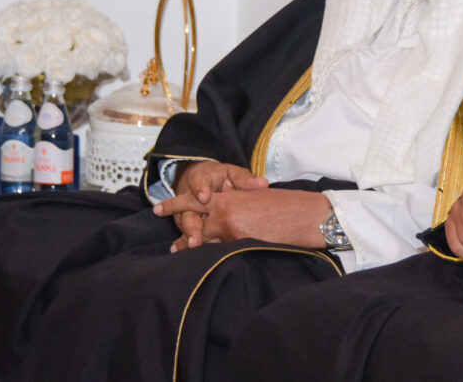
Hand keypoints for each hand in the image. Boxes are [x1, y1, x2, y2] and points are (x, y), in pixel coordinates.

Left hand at [155, 188, 331, 252]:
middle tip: (170, 248)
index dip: (175, 205)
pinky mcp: (239, 244)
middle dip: (182, 237)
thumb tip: (224, 214)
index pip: (194, 200)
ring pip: (206, 242)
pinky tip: (211, 266)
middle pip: (193, 225)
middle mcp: (224, 212)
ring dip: (197, 250)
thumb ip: (236, 204)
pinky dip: (216, 258)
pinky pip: (222, 253)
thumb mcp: (256, 198)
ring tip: (188, 258)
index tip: (159, 209)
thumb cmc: (285, 205)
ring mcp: (230, 230)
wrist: (304, 214)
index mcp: (228, 196)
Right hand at [157, 161, 267, 249]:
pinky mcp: (189, 225)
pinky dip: (192, 243)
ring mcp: (187, 213)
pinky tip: (195, 253)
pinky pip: (189, 235)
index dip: (201, 190)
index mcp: (202, 180)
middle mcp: (190, 198)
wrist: (202, 180)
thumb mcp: (232, 173)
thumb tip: (263, 184)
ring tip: (194, 246)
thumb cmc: (220, 177)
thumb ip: (245, 180)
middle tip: (196, 238)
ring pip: (187, 225)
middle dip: (192, 225)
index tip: (205, 197)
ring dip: (190, 237)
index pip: (199, 183)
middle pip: (188, 210)